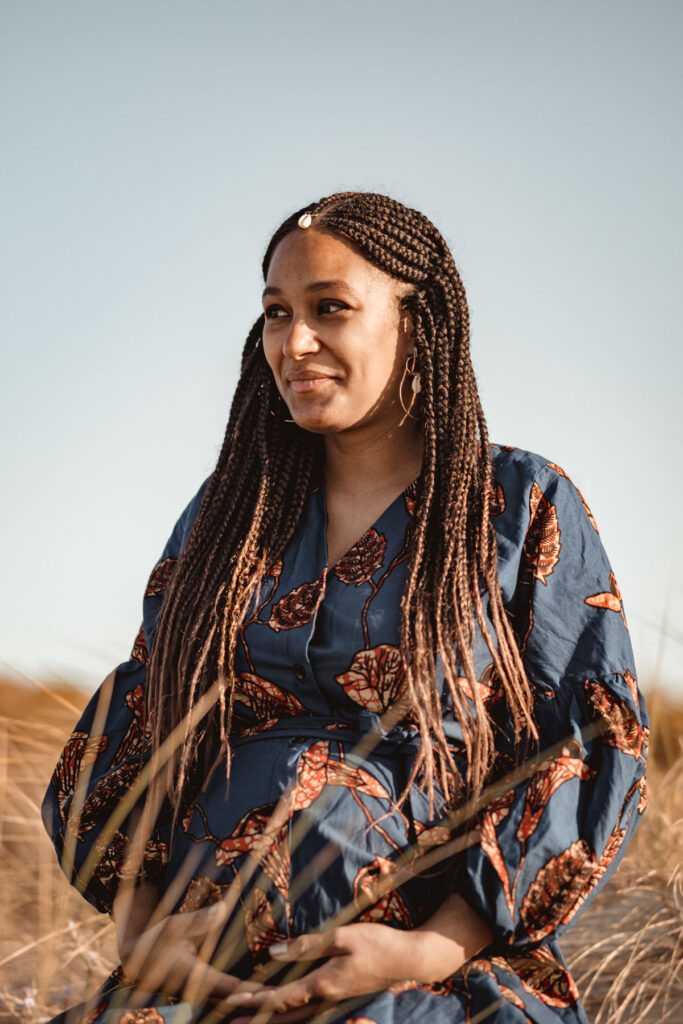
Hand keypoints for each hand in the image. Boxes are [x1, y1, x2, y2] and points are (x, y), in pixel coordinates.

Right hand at [119, 902, 270, 1004]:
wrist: (137, 960)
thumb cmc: (156, 940)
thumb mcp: (173, 926)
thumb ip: (198, 921)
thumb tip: (223, 908)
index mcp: (194, 974)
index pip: (228, 986)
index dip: (249, 990)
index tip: (270, 993)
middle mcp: (199, 989)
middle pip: (233, 999)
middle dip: (257, 1001)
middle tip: (283, 999)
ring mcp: (200, 993)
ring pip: (229, 1002)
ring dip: (251, 1002)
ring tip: (276, 1000)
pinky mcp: (201, 991)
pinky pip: (224, 998)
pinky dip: (240, 998)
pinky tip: (257, 997)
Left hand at [222, 893, 492, 1022]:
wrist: (410, 959)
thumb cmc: (377, 943)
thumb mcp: (341, 936)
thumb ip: (307, 946)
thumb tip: (273, 953)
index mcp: (323, 985)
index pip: (280, 998)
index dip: (254, 1001)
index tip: (231, 1003)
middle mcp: (326, 1001)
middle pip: (285, 1016)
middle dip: (258, 1019)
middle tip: (231, 1023)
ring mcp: (335, 1003)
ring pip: (298, 1019)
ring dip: (273, 1020)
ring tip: (252, 1021)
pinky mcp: (342, 1000)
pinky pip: (310, 1013)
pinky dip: (292, 1015)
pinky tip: (285, 1012)